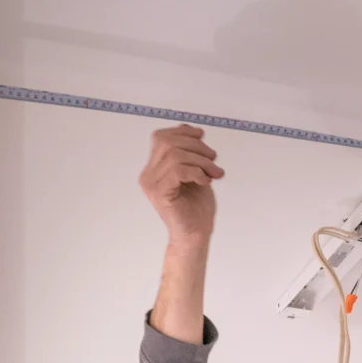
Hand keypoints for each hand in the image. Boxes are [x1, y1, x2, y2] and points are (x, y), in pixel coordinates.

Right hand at [139, 125, 224, 247]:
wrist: (196, 234)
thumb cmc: (196, 207)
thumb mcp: (196, 171)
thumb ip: (189, 151)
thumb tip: (187, 128)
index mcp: (154, 168)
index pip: (162, 137)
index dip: (183, 133)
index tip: (203, 138)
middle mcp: (148, 174)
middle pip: (168, 142)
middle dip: (196, 146)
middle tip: (213, 160)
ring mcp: (151, 184)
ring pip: (175, 155)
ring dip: (201, 161)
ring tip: (214, 173)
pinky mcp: (159, 193)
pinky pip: (178, 170)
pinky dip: (196, 172)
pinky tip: (205, 181)